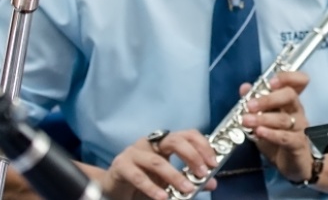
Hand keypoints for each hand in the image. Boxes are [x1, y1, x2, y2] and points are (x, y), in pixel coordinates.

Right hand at [101, 130, 217, 199]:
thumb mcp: (169, 181)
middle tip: (202, 173)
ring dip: (175, 177)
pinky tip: (162, 198)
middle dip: (192, 156)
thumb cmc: (143, 181)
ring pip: (157, 161)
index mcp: (165, 142)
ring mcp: (134, 152)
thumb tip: (212, 183)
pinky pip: (138, 176)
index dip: (203, 146)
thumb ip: (189, 180)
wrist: (114, 189)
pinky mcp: (121, 165)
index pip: (188, 134)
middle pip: (175, 141)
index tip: (213, 163)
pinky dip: (152, 188)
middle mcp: (150, 142)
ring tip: (186, 189)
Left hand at [243, 70, 316, 182]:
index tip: (271, 82)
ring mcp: (299, 128)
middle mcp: (297, 111)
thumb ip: (254, 103)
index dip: (288, 77)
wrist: (294, 164)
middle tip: (250, 105)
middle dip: (268, 98)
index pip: (298, 82)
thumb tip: (244, 87)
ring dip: (263, 118)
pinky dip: (272, 134)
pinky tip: (259, 133)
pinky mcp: (298, 145)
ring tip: (246, 121)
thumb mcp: (264, 120)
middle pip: (290, 96)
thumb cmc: (279, 139)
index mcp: (290, 102)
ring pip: (284, 118)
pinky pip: (286, 137)